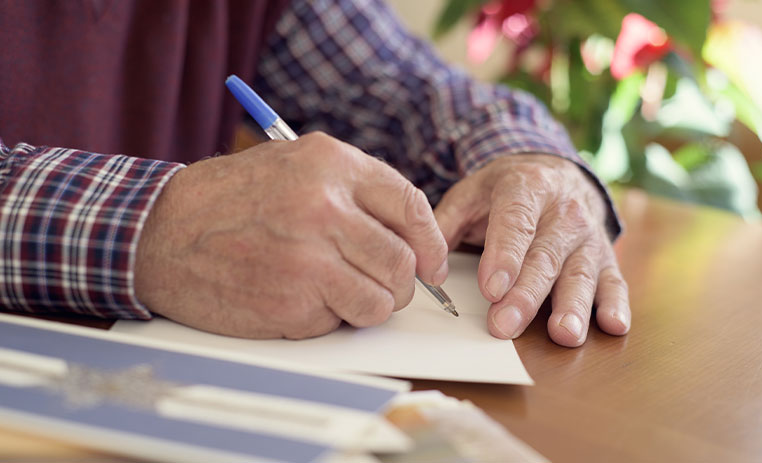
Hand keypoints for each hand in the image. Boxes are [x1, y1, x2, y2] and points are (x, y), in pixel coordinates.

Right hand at [134, 132, 447, 338]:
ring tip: (335, 292)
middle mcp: (325, 207)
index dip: (431, 242)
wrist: (161, 232)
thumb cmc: (228, 200)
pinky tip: (298, 298)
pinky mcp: (293, 302)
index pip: (411, 206)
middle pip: (403, 261)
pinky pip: (343, 321)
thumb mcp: (293, 166)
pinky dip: (331, 318)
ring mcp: (310, 257)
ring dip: (368, 304)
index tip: (433, 265)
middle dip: (399, 282)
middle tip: (377, 284)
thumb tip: (410, 234)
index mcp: (331, 164)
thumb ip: (353, 191)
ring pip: (382, 300)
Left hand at [434, 154, 629, 346]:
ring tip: (564, 333)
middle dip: (526, 294)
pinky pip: (614, 281)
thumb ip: (443, 225)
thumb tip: (427, 268)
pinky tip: (613, 326)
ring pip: (580, 272)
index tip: (490, 288)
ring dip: (573, 305)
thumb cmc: (506, 191)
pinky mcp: (606, 257)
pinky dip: (615, 304)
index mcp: (526, 188)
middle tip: (505, 325)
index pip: (515, 223)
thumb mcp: (469, 193)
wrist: (556, 174)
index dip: (504, 255)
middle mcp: (563, 211)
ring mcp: (588, 236)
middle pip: (545, 256)